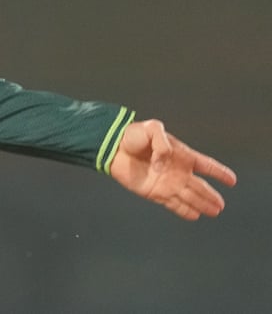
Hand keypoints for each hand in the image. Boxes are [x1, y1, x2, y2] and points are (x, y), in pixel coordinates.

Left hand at [109, 119, 236, 219]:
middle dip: (211, 195)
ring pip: (189, 197)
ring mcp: (166, 183)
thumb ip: (162, 143)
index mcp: (181, 155)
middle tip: (221, 205)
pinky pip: (173, 204)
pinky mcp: (154, 192)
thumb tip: (163, 164)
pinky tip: (195, 216)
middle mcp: (177, 171)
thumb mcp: (152, 129)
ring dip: (202, 204)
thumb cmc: (132, 135)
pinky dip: (184, 210)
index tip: (232, 180)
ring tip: (215, 212)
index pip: (205, 165)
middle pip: (200, 186)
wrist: (112, 146)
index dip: (219, 172)